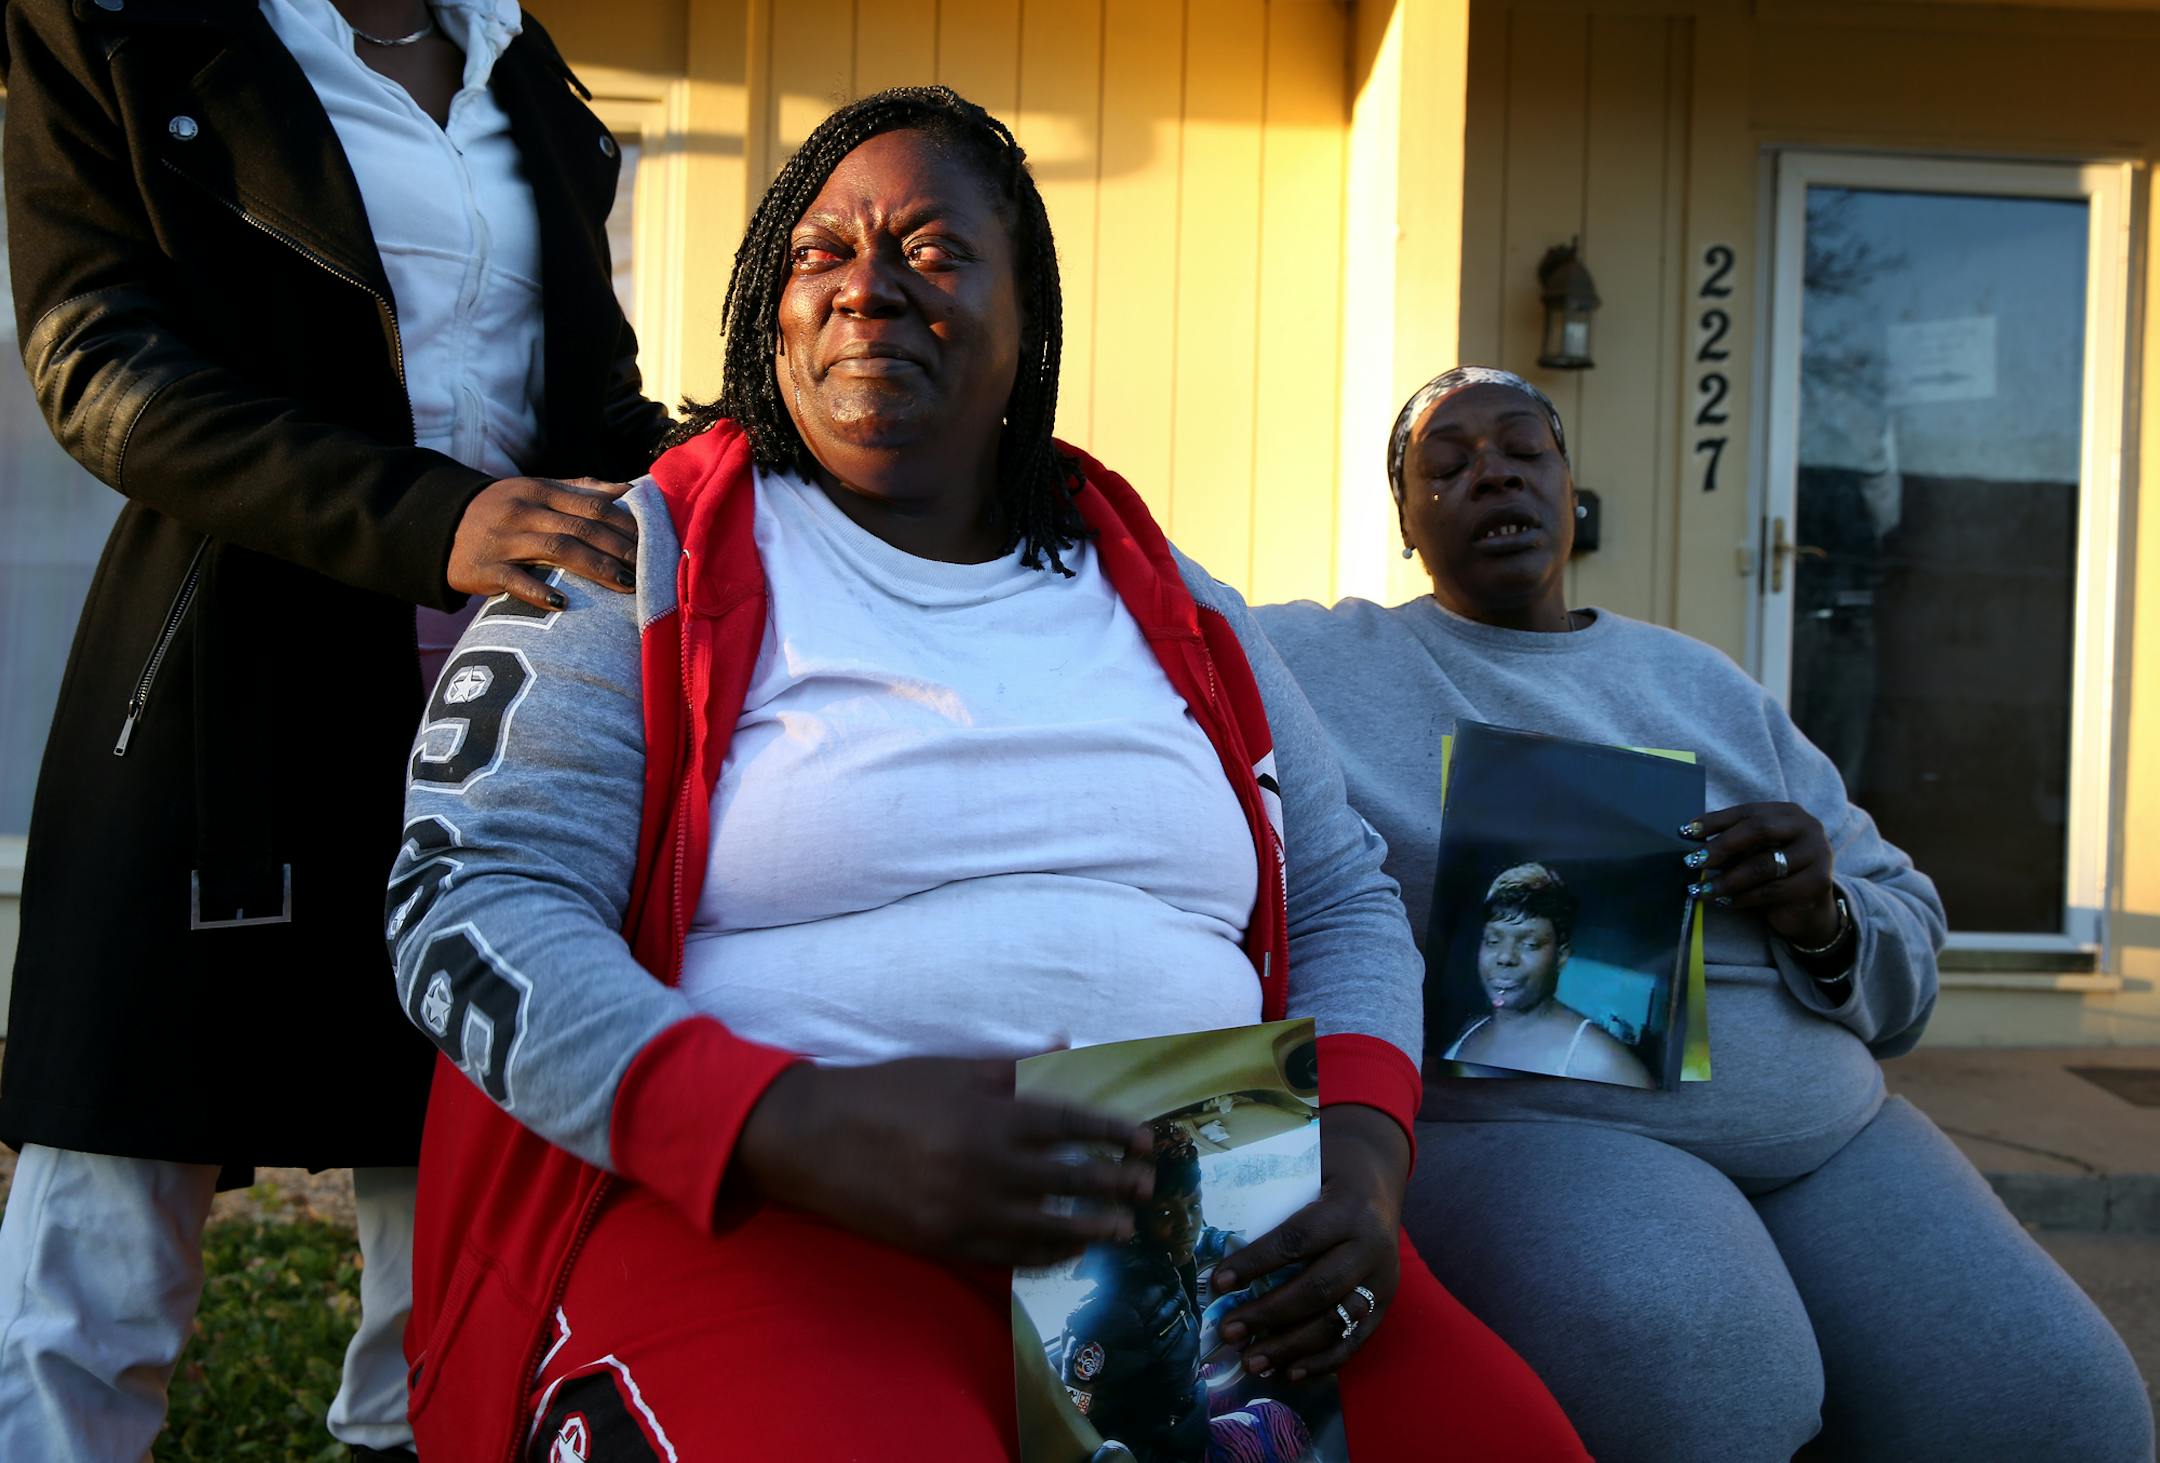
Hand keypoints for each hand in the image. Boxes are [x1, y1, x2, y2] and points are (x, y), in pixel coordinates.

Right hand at [448, 476, 638, 610]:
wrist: (442, 526)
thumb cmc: (503, 510)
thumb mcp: (536, 491)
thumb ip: (580, 490)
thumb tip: (627, 488)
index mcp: (539, 491)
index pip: (591, 505)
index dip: (625, 523)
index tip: (653, 540)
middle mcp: (523, 511)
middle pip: (579, 528)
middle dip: (617, 548)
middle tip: (646, 568)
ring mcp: (504, 540)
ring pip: (555, 550)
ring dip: (593, 567)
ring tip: (624, 585)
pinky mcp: (485, 568)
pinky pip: (514, 580)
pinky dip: (538, 590)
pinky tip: (563, 603)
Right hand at [732, 1057, 1154, 1268]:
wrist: (814, 1139)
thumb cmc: (886, 1093)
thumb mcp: (951, 1068)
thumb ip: (1014, 1065)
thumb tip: (1067, 1046)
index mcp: (991, 1115)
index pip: (1072, 1126)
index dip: (1114, 1134)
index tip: (1145, 1141)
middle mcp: (986, 1166)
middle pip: (1070, 1180)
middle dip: (1115, 1184)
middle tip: (1147, 1188)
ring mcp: (966, 1210)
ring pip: (1047, 1225)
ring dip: (1091, 1228)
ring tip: (1122, 1229)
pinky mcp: (944, 1243)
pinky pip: (1010, 1254)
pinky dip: (1045, 1253)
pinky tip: (1067, 1250)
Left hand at [1209, 1104, 1407, 1382]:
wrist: (1379, 1179)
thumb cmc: (1329, 1169)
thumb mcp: (1307, 1166)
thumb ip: (1274, 1194)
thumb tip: (1217, 1230)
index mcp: (1348, 1209)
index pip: (1297, 1240)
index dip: (1256, 1263)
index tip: (1218, 1282)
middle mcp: (1371, 1247)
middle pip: (1317, 1289)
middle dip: (1268, 1314)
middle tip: (1228, 1331)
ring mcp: (1383, 1279)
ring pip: (1336, 1322)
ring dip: (1290, 1347)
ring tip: (1251, 1362)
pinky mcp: (1386, 1302)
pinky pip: (1355, 1340)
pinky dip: (1322, 1361)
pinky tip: (1289, 1372)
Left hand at [1684, 801, 1839, 947]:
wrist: (1809, 910)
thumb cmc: (1774, 875)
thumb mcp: (1752, 854)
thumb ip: (1731, 845)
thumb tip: (1692, 841)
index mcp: (1789, 813)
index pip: (1748, 811)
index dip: (1715, 821)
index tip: (1685, 832)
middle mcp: (1808, 827)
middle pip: (1759, 829)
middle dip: (1721, 846)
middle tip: (1693, 861)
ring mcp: (1817, 854)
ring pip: (1763, 865)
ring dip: (1727, 879)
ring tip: (1700, 890)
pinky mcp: (1818, 882)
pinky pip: (1771, 890)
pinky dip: (1743, 897)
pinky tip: (1724, 902)